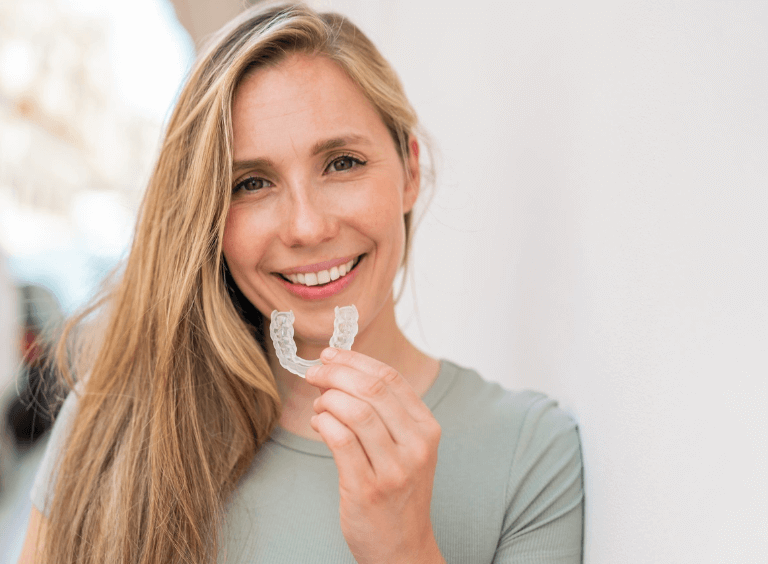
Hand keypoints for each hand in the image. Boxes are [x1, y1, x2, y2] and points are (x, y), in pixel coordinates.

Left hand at [305, 348, 444, 563]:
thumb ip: (387, 413)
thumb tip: (347, 372)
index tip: (331, 355)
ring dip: (327, 400)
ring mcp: (394, 469)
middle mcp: (415, 446)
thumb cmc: (398, 493)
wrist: (403, 549)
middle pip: (372, 390)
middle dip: (335, 374)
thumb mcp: (408, 449)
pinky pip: (340, 440)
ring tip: (318, 406)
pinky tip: (319, 423)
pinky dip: (324, 423)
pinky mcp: (367, 488)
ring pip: (355, 411)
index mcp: (427, 429)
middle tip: (314, 374)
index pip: (391, 379)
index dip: (356, 360)